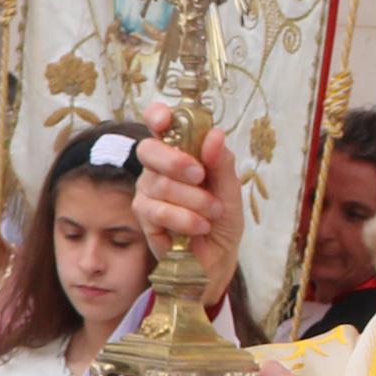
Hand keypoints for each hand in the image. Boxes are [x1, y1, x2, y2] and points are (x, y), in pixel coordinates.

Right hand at [133, 107, 243, 308]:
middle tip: (201, 176)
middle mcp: (158, 168)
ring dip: (193, 200)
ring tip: (212, 213)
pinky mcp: (144, 218)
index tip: (164, 120)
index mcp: (179, 152)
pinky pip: (158, 210)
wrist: (217, 259)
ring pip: (159, 184)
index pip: (158, 124)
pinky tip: (200, 227)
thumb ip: (221, 162)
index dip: (157, 116)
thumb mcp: (231, 188)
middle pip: (148, 150)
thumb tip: (214, 134)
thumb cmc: (221, 219)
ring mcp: (147, 192)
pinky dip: (185, 218)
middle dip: (176, 162)